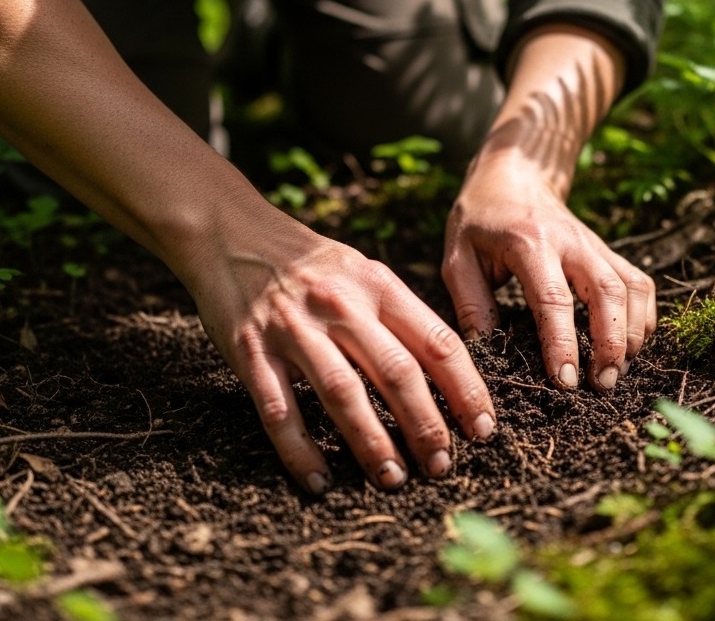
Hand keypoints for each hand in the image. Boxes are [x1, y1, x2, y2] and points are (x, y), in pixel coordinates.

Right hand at [184, 192, 496, 494]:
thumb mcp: (361, 271)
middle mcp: (340, 305)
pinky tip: (319, 482)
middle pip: (396, 372)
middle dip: (426, 426)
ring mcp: (294, 328)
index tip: (482, 429)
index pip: (436, 341)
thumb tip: (446, 374)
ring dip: (372, 444)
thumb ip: (398, 314)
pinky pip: (280, 410)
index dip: (465, 389)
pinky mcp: (251, 350)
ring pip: (343, 394)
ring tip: (393, 479)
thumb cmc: (309, 262)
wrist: (232, 233)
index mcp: (376, 284)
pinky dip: (300, 451)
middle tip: (441, 466)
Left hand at [441, 153, 655, 390]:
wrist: (514, 174)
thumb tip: (487, 351)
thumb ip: (471, 303)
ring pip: (632, 289)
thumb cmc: (480, 219)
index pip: (553, 299)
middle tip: (601, 386)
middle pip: (608, 294)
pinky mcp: (608, 251)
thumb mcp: (458, 255)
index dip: (562, 343)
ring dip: (632, 334)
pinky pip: (639, 283)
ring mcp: (595, 245)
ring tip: (616, 372)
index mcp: (529, 243)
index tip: (564, 381)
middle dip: (611, 344)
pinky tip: (630, 346)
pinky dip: (644, 317)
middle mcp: (571, 242)